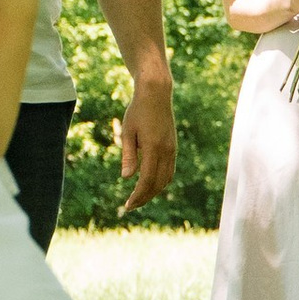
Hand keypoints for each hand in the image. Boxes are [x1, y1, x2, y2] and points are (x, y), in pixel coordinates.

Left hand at [116, 77, 176, 215]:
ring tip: (139, 197)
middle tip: (131, 206)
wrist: (156, 93)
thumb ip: (128, 155)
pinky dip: (160, 181)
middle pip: (157, 183)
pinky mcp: (173, 146)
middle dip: (145, 197)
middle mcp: (166, 150)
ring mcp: (172, 149)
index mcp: (153, 148)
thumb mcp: (127, 132)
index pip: (146, 180)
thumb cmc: (137, 111)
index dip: (138, 195)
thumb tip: (126, 177)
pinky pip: (169, 170)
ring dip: (153, 191)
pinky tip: (150, 184)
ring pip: (166, 179)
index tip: (127, 205)